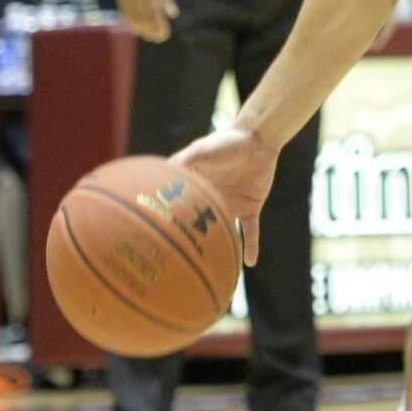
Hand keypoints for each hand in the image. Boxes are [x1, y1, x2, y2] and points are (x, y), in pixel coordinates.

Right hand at [113, 0, 178, 41]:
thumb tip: (172, 15)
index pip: (156, 16)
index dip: (160, 28)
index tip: (164, 36)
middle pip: (144, 20)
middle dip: (151, 32)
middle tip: (157, 39)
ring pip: (133, 19)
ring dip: (141, 30)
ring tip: (148, 35)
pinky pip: (125, 13)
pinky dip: (131, 23)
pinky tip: (136, 27)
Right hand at [172, 126, 275, 266]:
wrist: (258, 139)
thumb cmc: (227, 141)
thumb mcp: (201, 151)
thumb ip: (183, 162)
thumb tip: (162, 173)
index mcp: (196, 188)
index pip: (178, 208)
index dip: (167, 222)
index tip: (153, 241)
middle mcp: (211, 200)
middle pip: (199, 226)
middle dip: (190, 244)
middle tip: (177, 265)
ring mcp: (230, 205)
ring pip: (223, 232)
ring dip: (218, 249)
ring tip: (210, 271)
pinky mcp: (251, 207)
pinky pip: (251, 231)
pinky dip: (252, 246)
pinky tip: (251, 263)